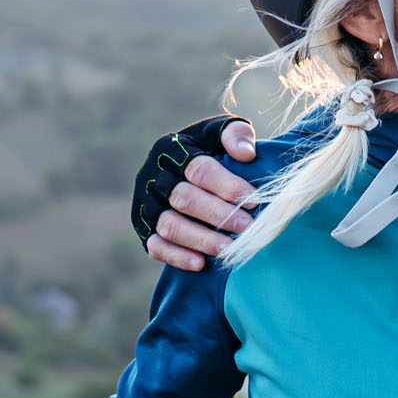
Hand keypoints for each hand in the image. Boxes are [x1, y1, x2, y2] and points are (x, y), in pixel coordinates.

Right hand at [132, 117, 259, 269]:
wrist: (184, 168)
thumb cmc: (211, 148)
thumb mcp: (221, 133)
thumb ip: (235, 134)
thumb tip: (246, 154)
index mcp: (169, 149)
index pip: (199, 169)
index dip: (227, 186)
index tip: (254, 200)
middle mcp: (152, 177)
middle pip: (184, 198)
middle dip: (218, 214)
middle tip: (248, 227)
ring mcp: (145, 205)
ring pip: (169, 225)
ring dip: (200, 239)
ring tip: (229, 249)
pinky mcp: (143, 229)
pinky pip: (155, 246)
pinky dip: (176, 256)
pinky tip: (200, 264)